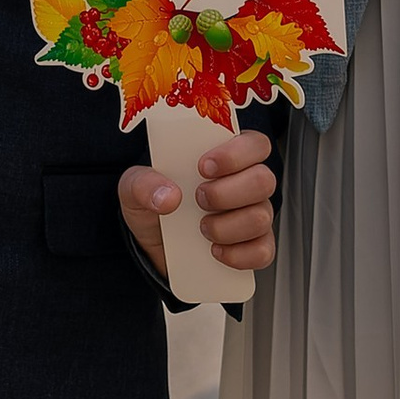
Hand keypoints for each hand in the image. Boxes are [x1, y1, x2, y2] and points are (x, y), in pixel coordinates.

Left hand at [119, 125, 279, 274]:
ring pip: (262, 217)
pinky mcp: (255, 247)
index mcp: (226, 158)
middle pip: (264, 180)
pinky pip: (262, 252)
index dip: (236, 153)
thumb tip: (168, 196)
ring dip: (228, 226)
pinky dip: (237, 254)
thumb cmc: (154, 205)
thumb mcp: (135, 187)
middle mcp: (246, 184)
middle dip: (228, 193)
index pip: (254, 143)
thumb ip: (143, 183)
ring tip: (201, 227)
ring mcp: (255, 215)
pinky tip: (215, 250)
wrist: (153, 246)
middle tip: (199, 199)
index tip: (204, 167)